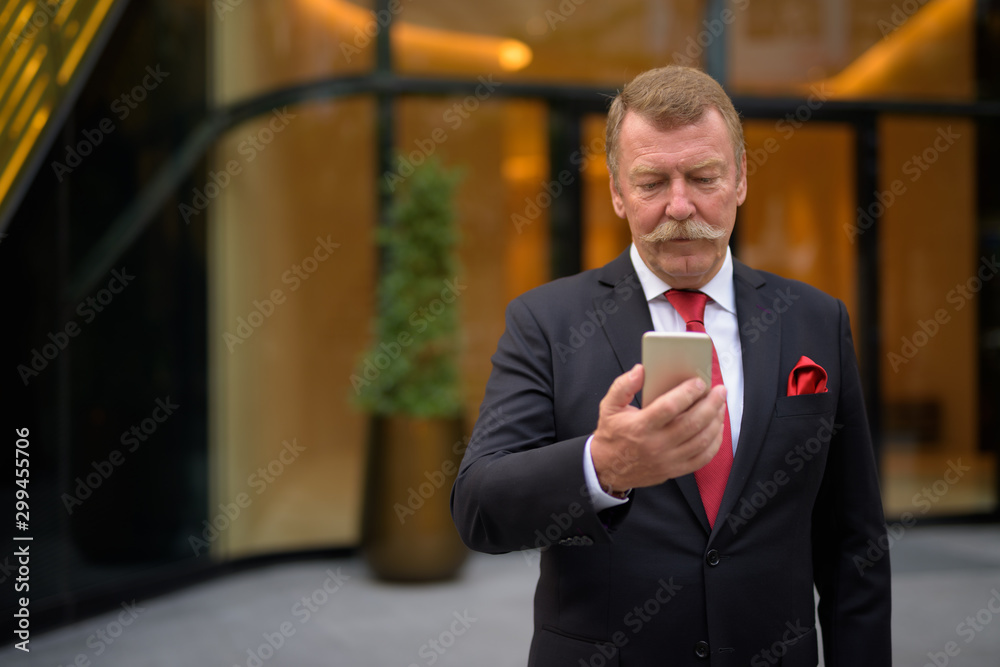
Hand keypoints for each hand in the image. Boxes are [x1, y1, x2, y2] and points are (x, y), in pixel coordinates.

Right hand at [591, 364, 726, 491]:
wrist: (607, 469)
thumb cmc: (612, 435)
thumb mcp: (608, 407)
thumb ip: (623, 386)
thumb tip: (641, 370)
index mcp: (640, 427)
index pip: (669, 407)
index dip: (687, 393)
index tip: (699, 382)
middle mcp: (656, 445)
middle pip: (692, 423)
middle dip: (711, 404)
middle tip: (720, 391)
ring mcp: (667, 460)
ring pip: (701, 440)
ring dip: (716, 421)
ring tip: (721, 406)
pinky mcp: (675, 470)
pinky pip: (702, 458)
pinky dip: (714, 442)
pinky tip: (717, 428)